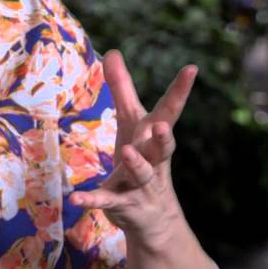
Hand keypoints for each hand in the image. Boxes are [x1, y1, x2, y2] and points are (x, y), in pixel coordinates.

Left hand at [69, 50, 195, 245]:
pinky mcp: (122, 203)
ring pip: (141, 173)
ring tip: (127, 152)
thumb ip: (122, 89)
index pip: (169, 111)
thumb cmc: (143, 158)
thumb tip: (113, 51)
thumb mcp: (132, 123)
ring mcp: (140, 183)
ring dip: (135, 163)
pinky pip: (107, 201)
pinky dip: (92, 199)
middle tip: (161, 125)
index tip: (191, 68)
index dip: (180, 90)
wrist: (153, 217)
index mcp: (155, 137)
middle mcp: (154, 160)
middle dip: (163, 137)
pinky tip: (75, 199)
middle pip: (163, 147)